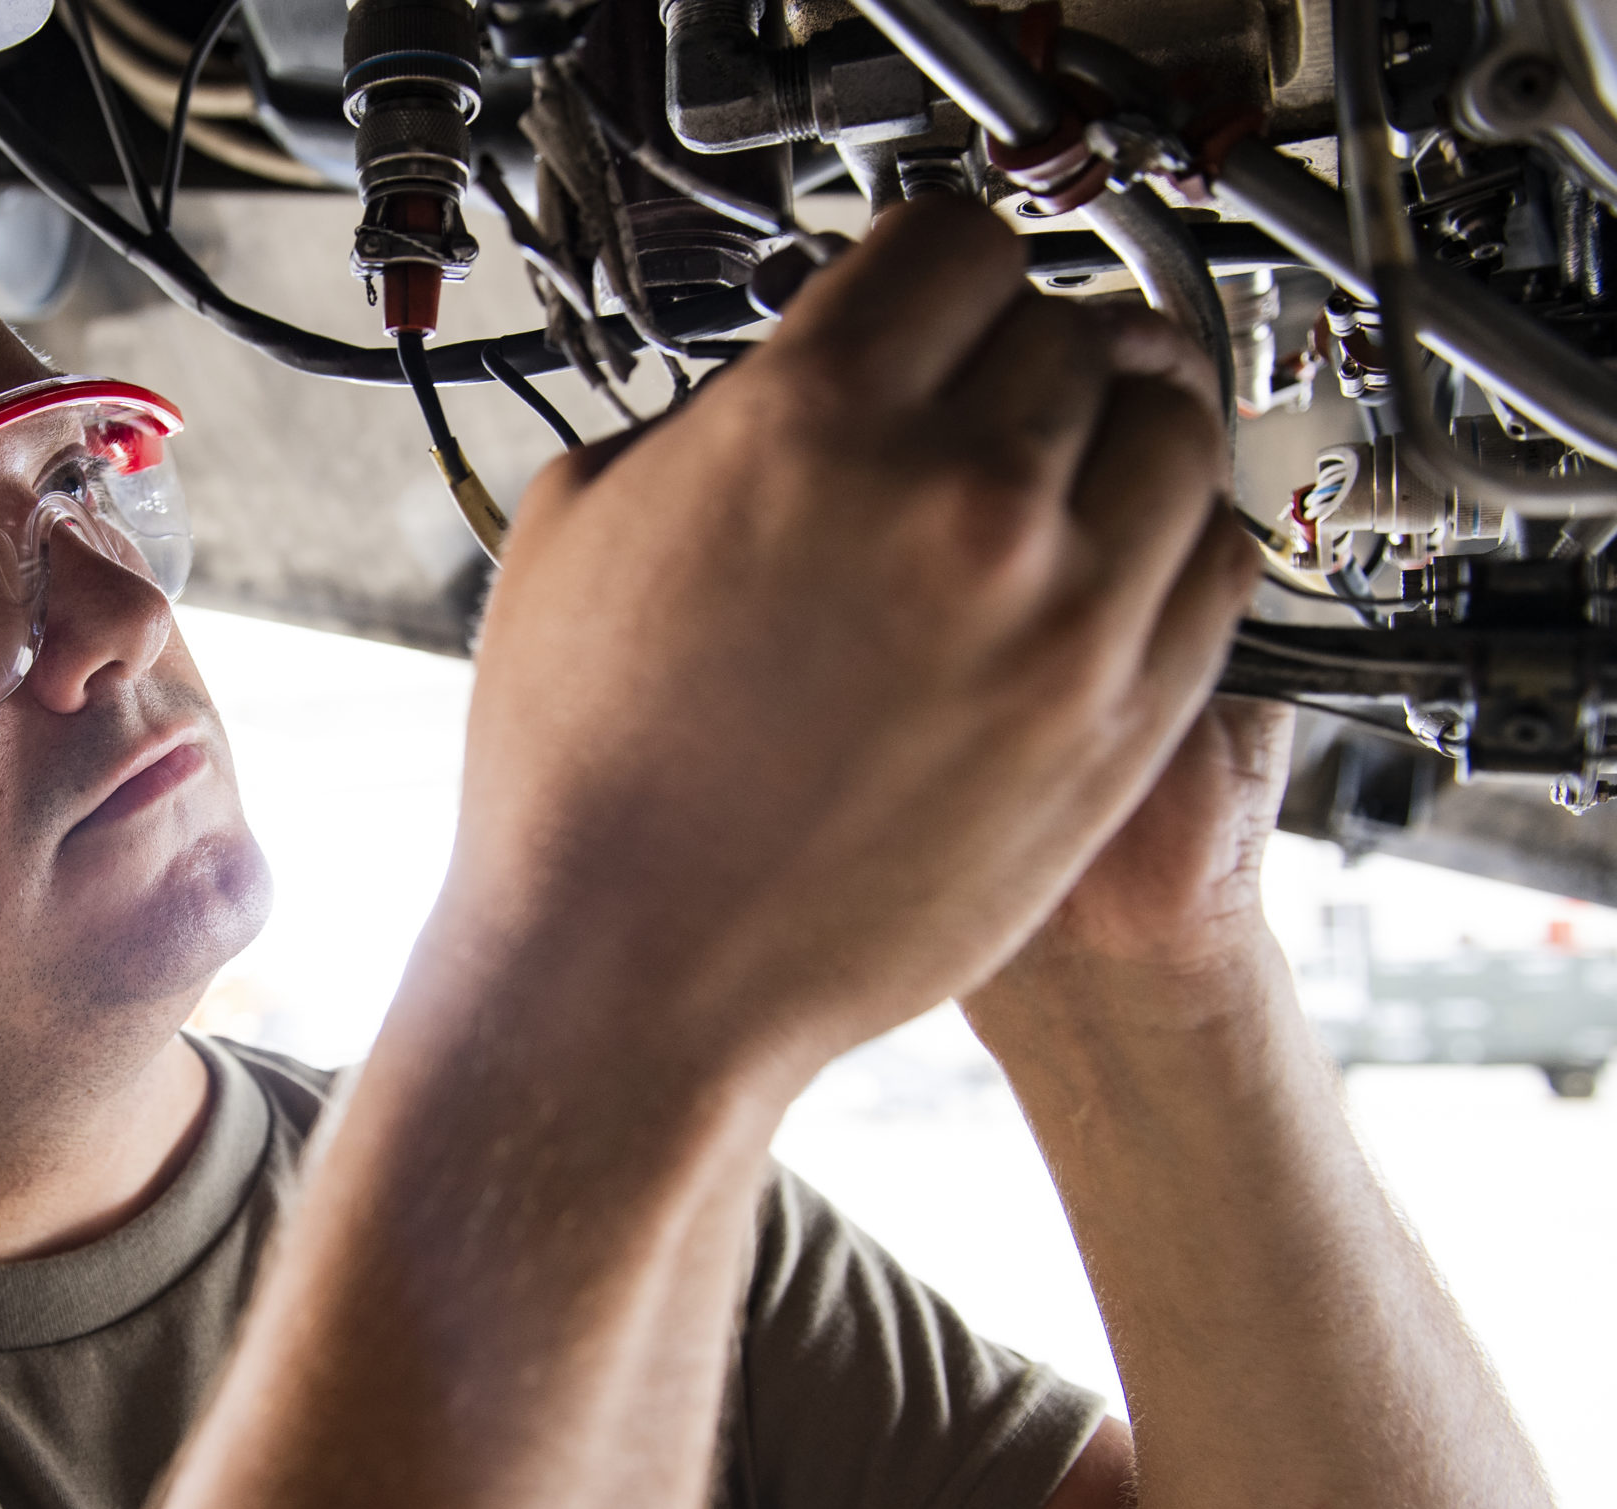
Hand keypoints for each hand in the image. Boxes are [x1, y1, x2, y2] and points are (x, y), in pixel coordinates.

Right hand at [438, 197, 1259, 1098]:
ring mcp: (1057, 611)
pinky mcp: (1118, 721)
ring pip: (1172, 427)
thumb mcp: (582, 529)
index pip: (954, 241)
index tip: (934, 305)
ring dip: (1116, 435)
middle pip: (1066, 326)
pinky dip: (1170, 544)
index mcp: (807, 419)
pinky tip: (1096, 570)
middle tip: (976, 410)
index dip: (937, 271)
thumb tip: (794, 379)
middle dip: (1014, 358)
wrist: (631, 979)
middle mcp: (951, 495)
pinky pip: (1214, 564)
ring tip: (1054, 482)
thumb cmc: (584, 784)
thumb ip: (712, 412)